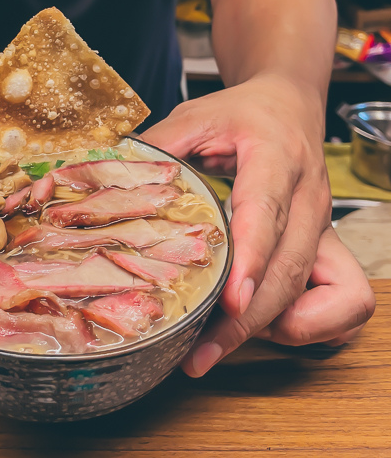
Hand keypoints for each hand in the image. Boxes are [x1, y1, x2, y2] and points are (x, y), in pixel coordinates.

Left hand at [140, 74, 374, 373]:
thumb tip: (114, 175)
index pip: (266, 210)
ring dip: (268, 327)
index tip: (230, 301)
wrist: (289, 104)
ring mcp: (323, 224)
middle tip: (199, 353)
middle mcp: (307, 195)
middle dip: (248, 319)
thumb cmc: (242, 113)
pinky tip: (267, 327)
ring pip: (313, 289)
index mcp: (274, 156)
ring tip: (215, 346)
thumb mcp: (196, 115)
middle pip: (289, 266)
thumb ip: (159, 145)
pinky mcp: (330, 245)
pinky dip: (312, 323)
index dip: (250, 258)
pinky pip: (345, 300)